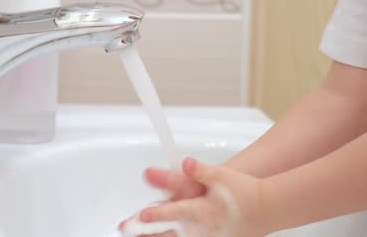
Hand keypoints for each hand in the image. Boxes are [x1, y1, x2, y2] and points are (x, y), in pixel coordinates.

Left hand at [125, 157, 269, 236]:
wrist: (264, 208)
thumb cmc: (242, 190)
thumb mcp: (221, 176)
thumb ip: (200, 170)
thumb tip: (186, 162)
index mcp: (204, 210)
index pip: (177, 212)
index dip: (159, 213)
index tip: (143, 213)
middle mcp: (203, 228)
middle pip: (171, 233)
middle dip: (149, 233)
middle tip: (128, 231)